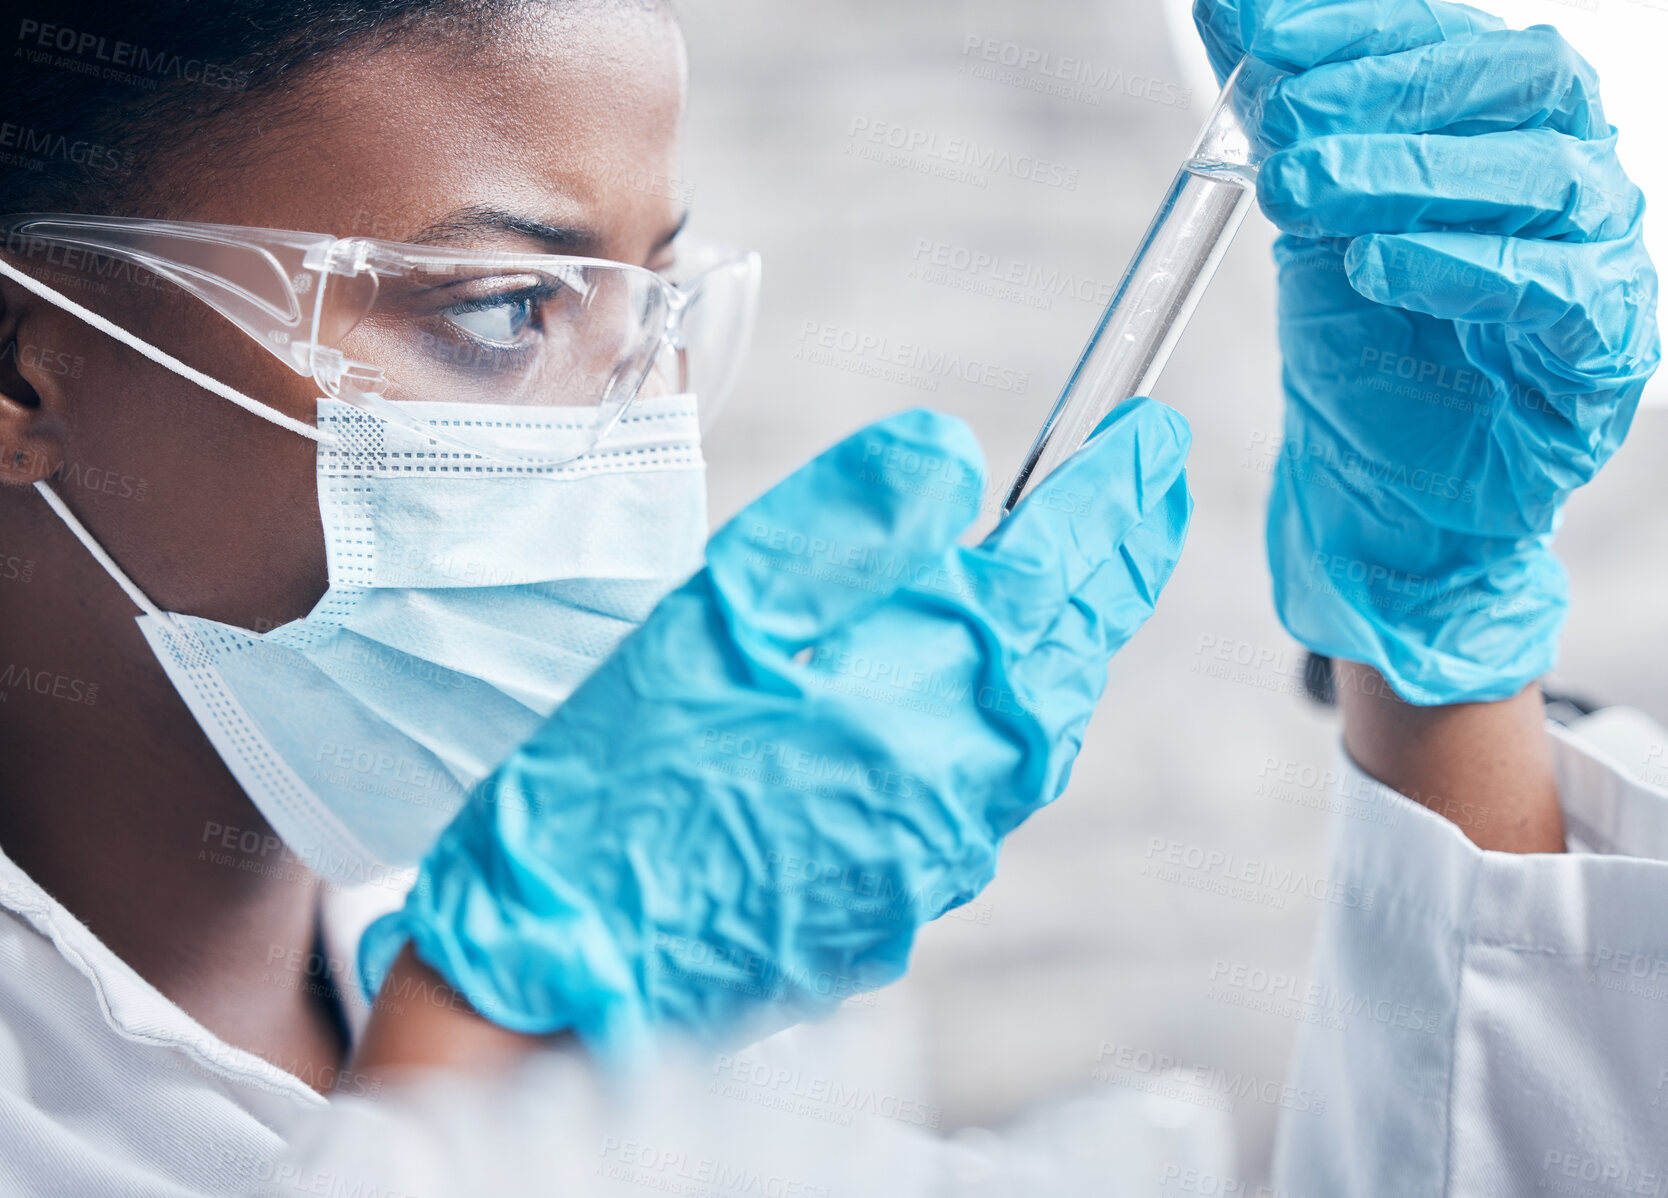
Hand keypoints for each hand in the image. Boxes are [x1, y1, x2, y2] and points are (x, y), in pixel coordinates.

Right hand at [358, 398, 1191, 1063]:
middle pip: (1082, 639)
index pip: (1067, 551)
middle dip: (1123, 554)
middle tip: (1148, 493)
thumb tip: (952, 459)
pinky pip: (1000, 785)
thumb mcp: (727, 605)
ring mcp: (956, 843)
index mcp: (940, 673)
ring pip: (1053, 720)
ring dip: (1077, 639)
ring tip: (1082, 582)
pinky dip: (1016, 718)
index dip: (1120, 482)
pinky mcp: (918, 895)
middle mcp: (979, 766)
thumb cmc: (634, 771)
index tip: (1151, 436)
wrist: (584, 955)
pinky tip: (982, 698)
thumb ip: (855, 518)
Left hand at [1197, 0, 1659, 703]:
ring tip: (1304, 187)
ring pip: (1544, 177)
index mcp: (1503, 128)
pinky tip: (1376, 264)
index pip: (1455, 40)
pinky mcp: (1602, 350)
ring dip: (1412, 170)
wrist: (1377, 486)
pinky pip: (1562, 290)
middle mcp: (1567, 175)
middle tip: (1284, 118)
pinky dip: (1464, 266)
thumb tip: (1225, 6)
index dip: (1362, 27)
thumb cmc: (1360, 346)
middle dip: (1391, 86)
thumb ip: (1282, 119)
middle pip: (1520, 84)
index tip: (1263, 31)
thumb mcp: (1306, 220)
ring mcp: (1597, 258)